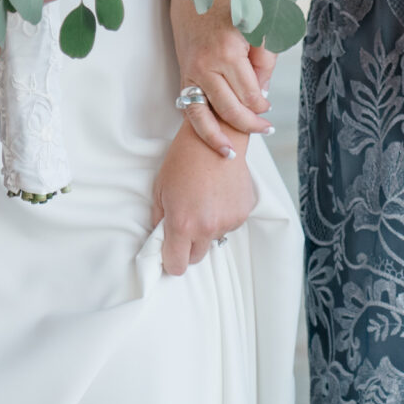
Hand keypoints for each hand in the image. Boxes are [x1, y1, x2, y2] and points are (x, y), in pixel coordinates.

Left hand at [150, 124, 256, 275]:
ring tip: (203, 201)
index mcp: (182, 225)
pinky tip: (218, 195)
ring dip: (207, 229)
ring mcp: (228, 222)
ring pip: (214, 240)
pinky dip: (223, 216)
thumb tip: (160, 238)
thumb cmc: (183, 160)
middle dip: (188, 247)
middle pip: (196, 258)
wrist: (215, 138)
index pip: (177, 265)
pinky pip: (229, 226)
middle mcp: (207, 228)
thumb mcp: (160, 189)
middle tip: (185, 224)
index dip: (171, 261)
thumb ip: (159, 220)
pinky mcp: (243, 213)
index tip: (170, 253)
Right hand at [169, 0, 273, 158]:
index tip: (267, 104)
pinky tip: (212, 143)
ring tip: (232, 153)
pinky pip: (189, 109)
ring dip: (220, 137)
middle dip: (250, 123)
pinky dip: (200, 129)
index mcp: (228, 52)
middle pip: (231, 109)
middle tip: (265, 129)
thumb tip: (262, 90)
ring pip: (206, 115)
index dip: (262, 104)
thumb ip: (265, 55)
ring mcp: (191, 72)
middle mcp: (206, 66)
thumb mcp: (257, 21)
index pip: (251, 94)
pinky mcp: (183, 75)